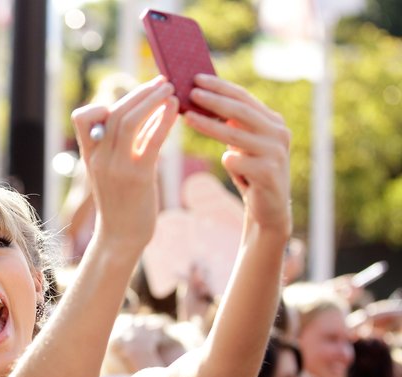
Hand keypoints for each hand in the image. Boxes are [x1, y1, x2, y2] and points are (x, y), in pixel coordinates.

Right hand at [71, 76, 178, 251]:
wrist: (120, 238)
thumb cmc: (122, 205)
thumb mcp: (114, 172)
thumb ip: (124, 145)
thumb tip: (148, 117)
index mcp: (90, 156)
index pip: (83, 116)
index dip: (106, 102)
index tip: (133, 98)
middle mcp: (99, 158)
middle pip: (115, 112)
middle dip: (140, 93)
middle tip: (162, 82)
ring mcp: (116, 167)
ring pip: (129, 121)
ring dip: (152, 100)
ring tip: (171, 90)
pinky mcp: (137, 177)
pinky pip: (149, 141)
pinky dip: (163, 121)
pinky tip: (175, 110)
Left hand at [185, 74, 291, 238]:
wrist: (268, 209)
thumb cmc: (249, 171)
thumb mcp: (242, 143)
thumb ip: (232, 123)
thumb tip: (200, 98)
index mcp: (272, 121)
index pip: (243, 97)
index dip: (220, 86)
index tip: (196, 78)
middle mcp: (278, 133)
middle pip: (240, 111)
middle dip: (213, 100)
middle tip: (190, 92)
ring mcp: (275, 152)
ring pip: (235, 134)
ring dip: (208, 124)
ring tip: (187, 117)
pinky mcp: (268, 172)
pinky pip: (236, 160)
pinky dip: (228, 160)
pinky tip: (230, 164)